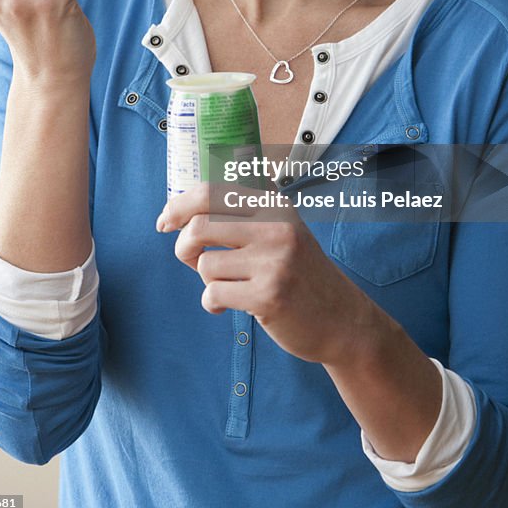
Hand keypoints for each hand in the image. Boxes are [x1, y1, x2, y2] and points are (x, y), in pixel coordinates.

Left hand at [156, 182, 377, 366]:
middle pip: (199, 226)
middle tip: (192, 260)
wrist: (342, 319)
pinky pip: (213, 294)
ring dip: (205, 280)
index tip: (165, 221)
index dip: (178, 205)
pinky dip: (212, 303)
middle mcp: (276, 227)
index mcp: (274, 205)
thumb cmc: (301, 274)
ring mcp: (274, 262)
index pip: (211, 191)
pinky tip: (229, 306)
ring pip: (204, 264)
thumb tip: (199, 188)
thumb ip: (249, 207)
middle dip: (184, 247)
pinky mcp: (268, 296)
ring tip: (226, 286)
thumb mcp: (285, 228)